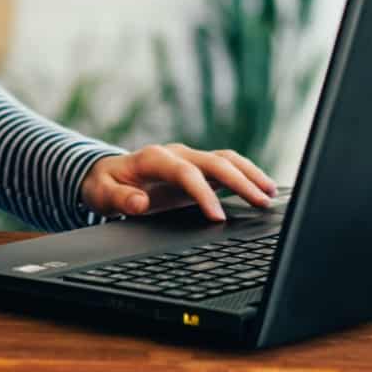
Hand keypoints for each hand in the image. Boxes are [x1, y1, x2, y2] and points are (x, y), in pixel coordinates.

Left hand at [81, 144, 277, 221]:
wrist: (105, 174)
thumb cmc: (104, 185)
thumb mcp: (102, 194)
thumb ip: (120, 199)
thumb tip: (139, 202)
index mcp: (154, 158)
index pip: (186, 173)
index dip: (204, 194)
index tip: (218, 217)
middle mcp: (176, 153)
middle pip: (215, 161)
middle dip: (240, 181)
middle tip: (261, 202)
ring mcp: (189, 158)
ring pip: (226, 159)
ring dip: (249, 173)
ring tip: (270, 193)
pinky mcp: (197, 168)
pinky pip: (226, 167)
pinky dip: (245, 175)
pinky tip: (262, 189)